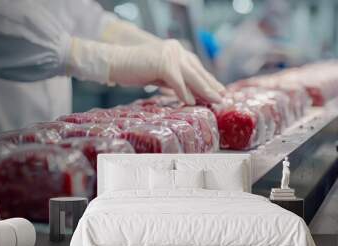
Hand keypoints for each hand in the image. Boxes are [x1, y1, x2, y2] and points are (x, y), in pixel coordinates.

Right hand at [109, 40, 223, 104]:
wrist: (115, 63)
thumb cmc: (133, 70)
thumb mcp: (159, 75)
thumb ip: (174, 81)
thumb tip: (189, 95)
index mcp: (175, 50)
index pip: (196, 66)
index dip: (208, 79)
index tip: (218, 90)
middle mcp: (175, 49)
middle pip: (197, 71)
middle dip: (210, 85)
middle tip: (222, 97)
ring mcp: (170, 54)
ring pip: (191, 76)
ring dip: (204, 90)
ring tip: (214, 100)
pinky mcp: (162, 63)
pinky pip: (177, 81)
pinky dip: (184, 92)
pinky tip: (192, 102)